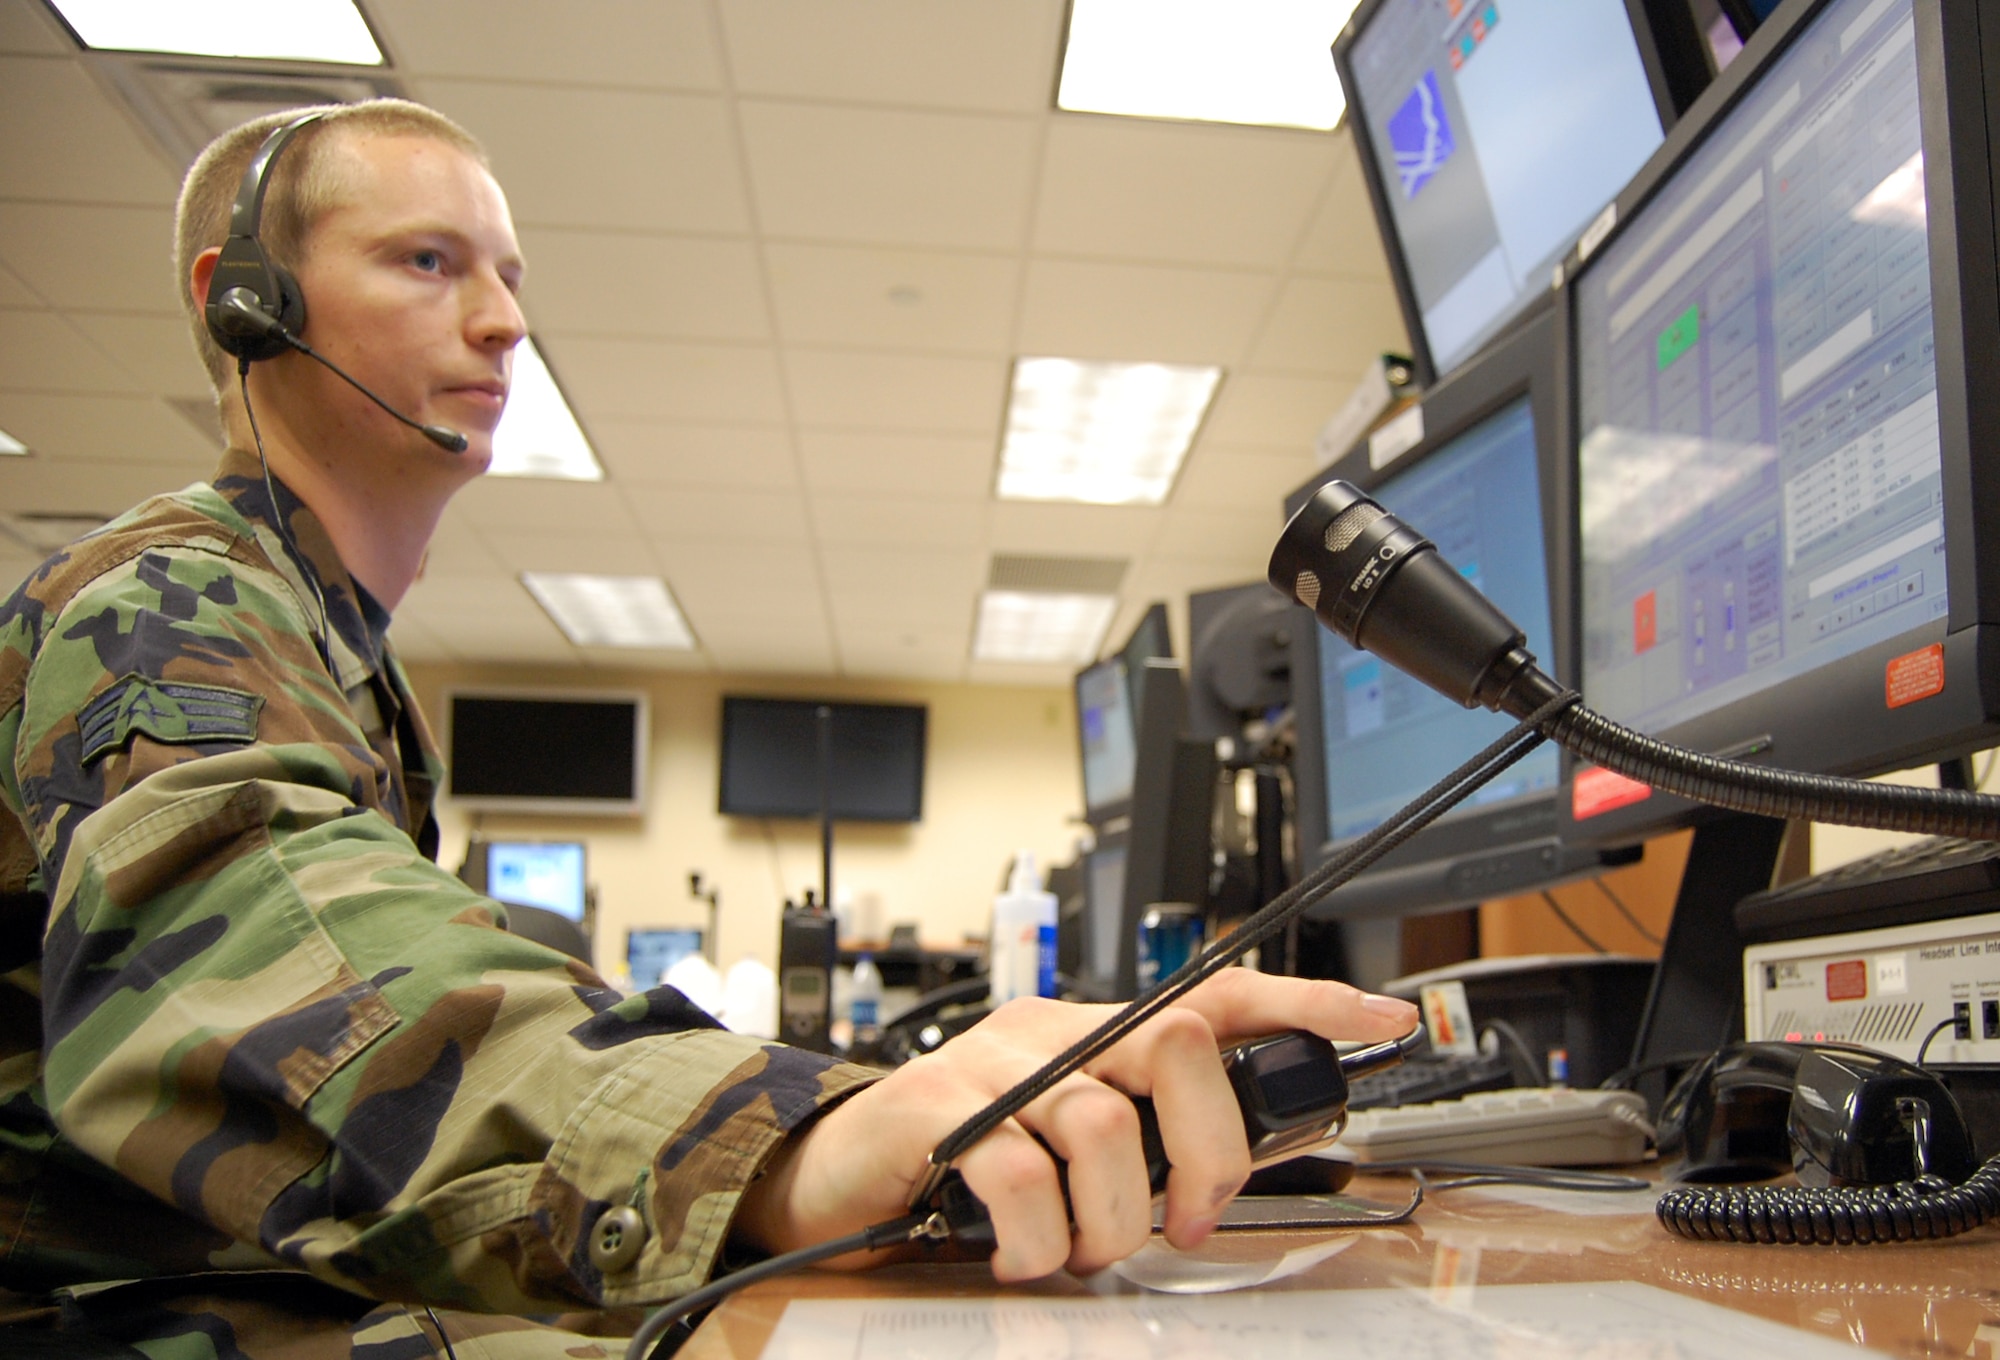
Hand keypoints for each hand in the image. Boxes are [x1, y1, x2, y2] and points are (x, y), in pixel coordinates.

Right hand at [732, 970, 1418, 1280]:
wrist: (841, 1169)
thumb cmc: (969, 1162)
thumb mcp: (1066, 1142)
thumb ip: (1138, 1141)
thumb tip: (1223, 1179)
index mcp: (1096, 1034)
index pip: (1217, 996)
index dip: (1303, 1004)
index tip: (1379, 1017)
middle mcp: (1055, 1032)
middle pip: (1179, 1047)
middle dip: (1208, 1154)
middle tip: (1186, 1219)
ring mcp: (997, 1063)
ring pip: (1108, 1128)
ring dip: (1111, 1219)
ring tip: (1083, 1250)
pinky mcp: (941, 1108)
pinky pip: (1027, 1178)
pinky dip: (1043, 1239)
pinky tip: (1028, 1253)